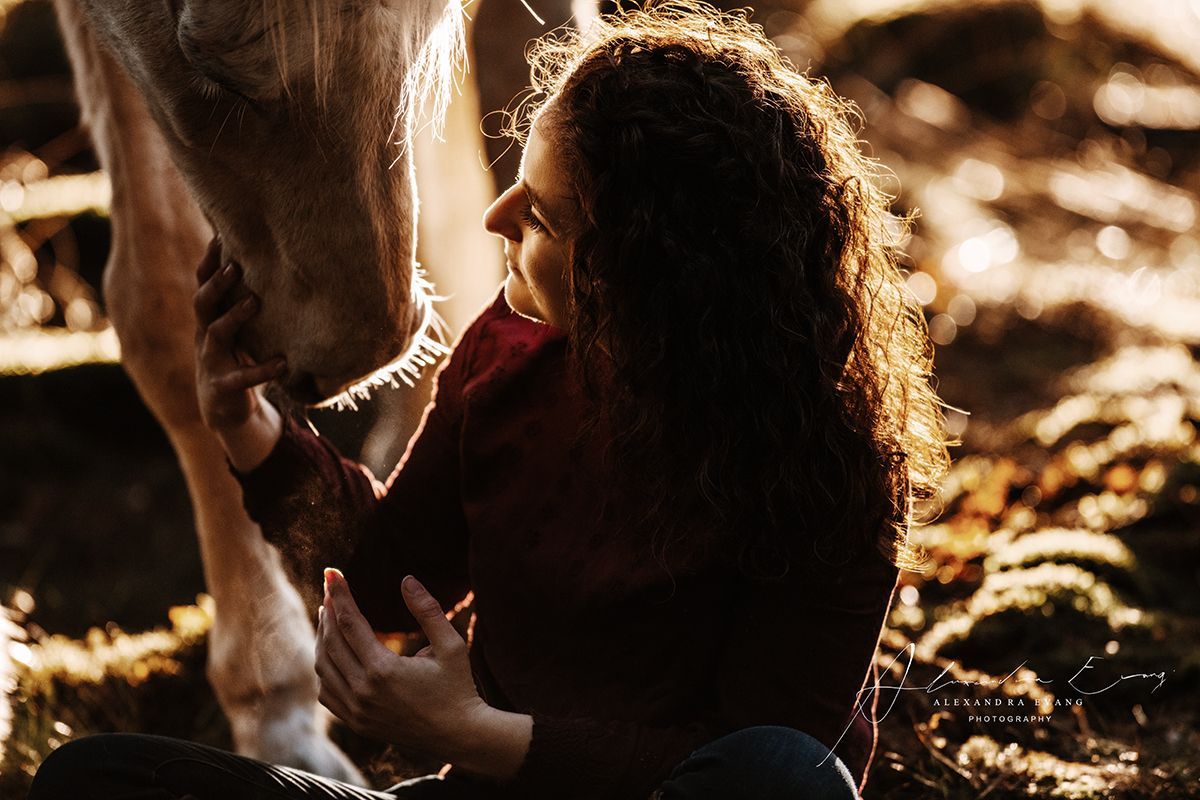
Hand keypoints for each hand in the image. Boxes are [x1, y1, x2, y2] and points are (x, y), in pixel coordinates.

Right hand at [193, 236, 285, 433]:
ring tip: (254, 302)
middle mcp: (205, 336)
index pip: (204, 285)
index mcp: (209, 320)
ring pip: (216, 334)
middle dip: (216, 284)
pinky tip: (283, 363)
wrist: (223, 411)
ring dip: (234, 316)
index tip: (222, 236)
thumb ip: (241, 303)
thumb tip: (264, 264)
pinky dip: (262, 370)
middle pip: (202, 303)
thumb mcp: (234, 330)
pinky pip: (242, 378)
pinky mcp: (224, 387)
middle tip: (235, 266)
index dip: (209, 262)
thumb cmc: (234, 360)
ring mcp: (212, 361)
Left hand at [315, 569, 493, 763]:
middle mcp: (364, 692)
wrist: (458, 735)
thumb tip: (407, 579)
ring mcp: (357, 710)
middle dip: (329, 610)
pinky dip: (325, 668)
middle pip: (331, 642)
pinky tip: (332, 652)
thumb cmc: (458, 686)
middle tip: (330, 588)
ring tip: (329, 615)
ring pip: (324, 667)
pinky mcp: (356, 723)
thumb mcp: (451, 645)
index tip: (331, 571)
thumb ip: (428, 610)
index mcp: (384, 670)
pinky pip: (327, 692)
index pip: (350, 622)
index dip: (339, 594)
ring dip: (323, 637)